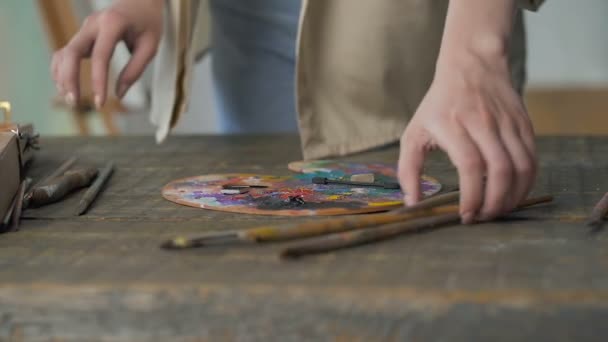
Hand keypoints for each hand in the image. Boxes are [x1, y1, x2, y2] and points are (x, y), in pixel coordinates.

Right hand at [51, 0, 162, 107]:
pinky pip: (65, 53)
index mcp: (112, 24)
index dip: (98, 81)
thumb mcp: (150, 46)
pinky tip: (67, 87)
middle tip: (75, 103)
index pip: (100, 56)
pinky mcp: (82, 35)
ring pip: (64, 53)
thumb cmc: (148, 23)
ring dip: (63, 77)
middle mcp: (92, 24)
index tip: (101, 104)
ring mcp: (84, 28)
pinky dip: (62, 70)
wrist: (140, 1)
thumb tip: (119, 95)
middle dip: (69, 79)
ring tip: (71, 99)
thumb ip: (135, 70)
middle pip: (71, 52)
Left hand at [398, 55, 536, 223]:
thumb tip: (412, 203)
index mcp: (453, 125)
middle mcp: (483, 122)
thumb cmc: (438, 105)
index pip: (470, 166)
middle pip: (500, 169)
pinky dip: (526, 183)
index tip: (466, 215)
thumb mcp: (413, 133)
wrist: (472, 66)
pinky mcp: (524, 124)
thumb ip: (408, 169)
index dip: (472, 195)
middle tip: (483, 218)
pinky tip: (513, 195)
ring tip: (498, 211)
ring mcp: (507, 123)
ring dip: (513, 196)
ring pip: (521, 166)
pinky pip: (532, 159)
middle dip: (494, 202)